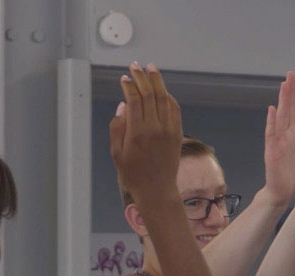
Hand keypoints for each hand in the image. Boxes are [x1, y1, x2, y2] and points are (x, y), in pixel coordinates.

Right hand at [108, 63, 183, 204]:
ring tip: (151, 68)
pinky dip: (168, 97)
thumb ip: (118, 127)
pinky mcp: (177, 133)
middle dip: (142, 77)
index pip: (134, 100)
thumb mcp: (117, 153)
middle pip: (149, 94)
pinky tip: (163, 90)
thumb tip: (123, 105)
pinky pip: (174, 109)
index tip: (124, 77)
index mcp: (137, 132)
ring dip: (157, 81)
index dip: (129, 85)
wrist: (157, 190)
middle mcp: (155, 128)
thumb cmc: (133, 174)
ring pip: (164, 98)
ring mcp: (168, 130)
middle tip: (135, 66)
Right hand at [263, 72, 294, 202]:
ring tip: (285, 84)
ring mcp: (280, 141)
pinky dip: (272, 122)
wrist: (289, 193)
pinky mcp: (273, 151)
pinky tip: (273, 109)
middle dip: (292, 91)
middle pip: (290, 108)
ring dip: (283, 100)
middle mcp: (290, 134)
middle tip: (293, 73)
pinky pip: (272, 134)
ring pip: (282, 116)